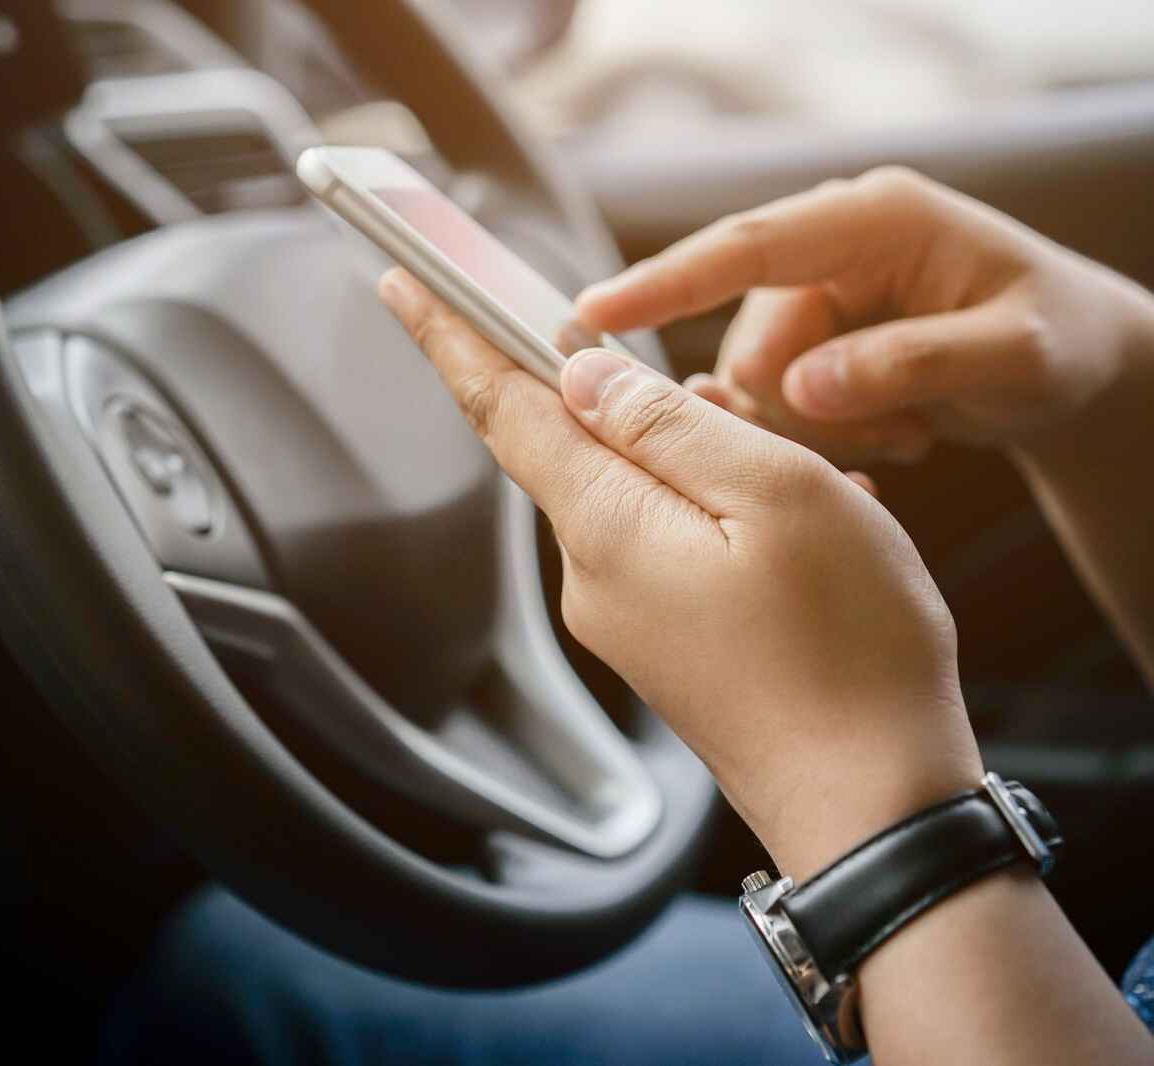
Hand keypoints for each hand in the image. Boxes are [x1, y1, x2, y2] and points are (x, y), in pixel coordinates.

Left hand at [379, 268, 981, 879]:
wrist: (873, 808)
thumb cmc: (846, 649)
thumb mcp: (776, 494)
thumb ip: (668, 426)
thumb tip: (583, 373)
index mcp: (605, 523)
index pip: (502, 406)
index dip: (452, 334)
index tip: (405, 279)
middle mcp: (592, 572)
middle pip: (578, 445)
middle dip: (637, 401)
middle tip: (724, 399)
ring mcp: (625, 615)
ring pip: (641, 492)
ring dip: (707, 461)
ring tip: (808, 483)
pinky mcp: (663, 644)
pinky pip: (674, 544)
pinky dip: (730, 514)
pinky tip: (806, 529)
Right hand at [575, 166, 1153, 466]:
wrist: (1078, 362)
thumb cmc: (1062, 341)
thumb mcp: (1013, 355)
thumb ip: (907, 365)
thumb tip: (798, 389)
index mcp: (872, 219)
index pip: (747, 248)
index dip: (666, 283)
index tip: (592, 315)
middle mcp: (828, 250)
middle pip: (748, 345)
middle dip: (801, 411)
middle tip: (894, 436)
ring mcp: (815, 298)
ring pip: (755, 390)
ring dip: (821, 431)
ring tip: (908, 430)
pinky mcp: (809, 341)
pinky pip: (773, 408)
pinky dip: (825, 438)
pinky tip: (893, 432)